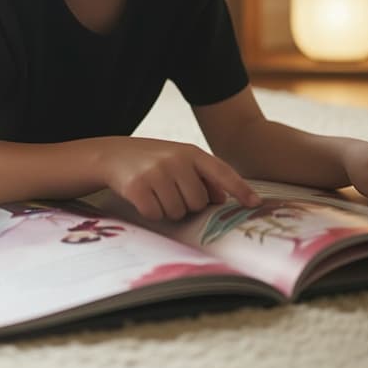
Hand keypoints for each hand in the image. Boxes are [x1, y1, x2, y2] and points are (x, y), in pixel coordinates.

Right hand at [103, 137, 260, 220]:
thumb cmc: (152, 160)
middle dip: (187, 204)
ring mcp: (156, 173)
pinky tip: (143, 198)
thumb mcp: (179, 159)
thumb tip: (222, 198)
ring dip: (168, 210)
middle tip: (170, 191)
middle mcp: (175, 160)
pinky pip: (156, 215)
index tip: (255, 204)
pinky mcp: (138, 187)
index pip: (222, 172)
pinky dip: (151, 212)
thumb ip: (203, 175)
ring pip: (178, 212)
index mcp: (190, 152)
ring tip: (156, 192)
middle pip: (198, 203)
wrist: (111, 154)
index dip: (240, 189)